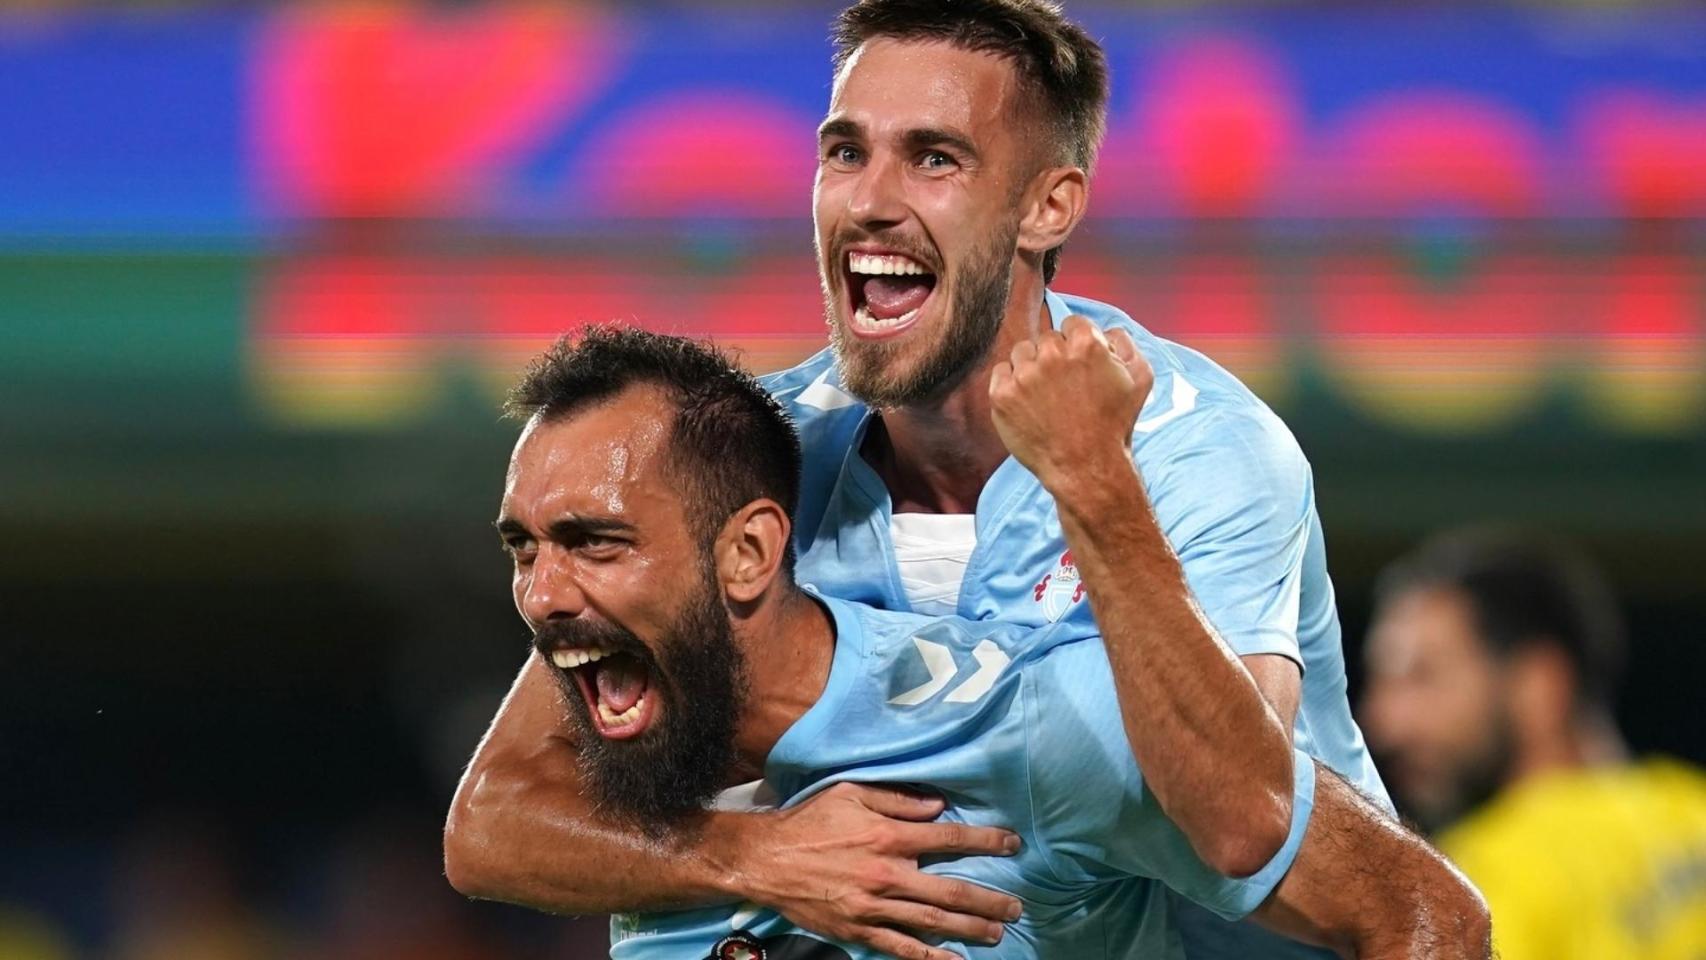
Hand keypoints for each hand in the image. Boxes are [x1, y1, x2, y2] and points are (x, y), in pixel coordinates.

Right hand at [735, 782, 1022, 959]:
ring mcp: (874, 906)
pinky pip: (900, 948)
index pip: (949, 839)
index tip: (1012, 845)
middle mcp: (887, 873)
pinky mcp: (859, 930)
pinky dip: (929, 958)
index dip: (985, 842)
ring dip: (969, 929)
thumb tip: (937, 806)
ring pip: (932, 922)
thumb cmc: (809, 821)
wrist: (766, 859)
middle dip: (988, 900)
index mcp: (888, 836)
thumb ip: (897, 798)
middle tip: (1017, 907)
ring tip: (997, 933)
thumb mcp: (850, 792)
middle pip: (950, 891)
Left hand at [988, 314, 1153, 493]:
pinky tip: (1028, 404)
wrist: (1087, 468)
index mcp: (1086, 344)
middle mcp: (1053, 354)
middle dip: (1055, 358)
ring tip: (1046, 397)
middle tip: (1064, 388)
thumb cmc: (1115, 425)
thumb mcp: (1140, 379)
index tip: (1079, 367)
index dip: (1077, 345)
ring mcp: (1025, 374)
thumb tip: (1106, 331)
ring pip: (1022, 352)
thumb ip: (1125, 343)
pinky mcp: (1003, 394)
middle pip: (1046, 338)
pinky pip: (1001, 372)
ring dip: (1031, 367)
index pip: (1072, 324)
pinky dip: (1011, 384)